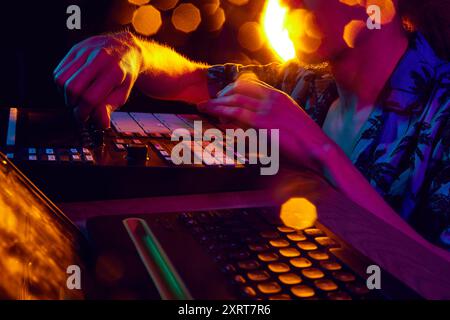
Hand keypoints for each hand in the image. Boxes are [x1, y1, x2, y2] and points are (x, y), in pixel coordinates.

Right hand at [53, 31, 141, 127]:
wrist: (125, 48)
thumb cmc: (124, 74)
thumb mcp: (123, 93)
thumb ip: (109, 107)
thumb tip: (101, 124)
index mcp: (115, 72)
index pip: (90, 98)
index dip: (83, 112)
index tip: (84, 118)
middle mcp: (99, 58)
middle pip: (73, 89)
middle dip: (73, 105)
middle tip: (79, 110)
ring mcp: (85, 51)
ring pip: (61, 80)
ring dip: (65, 96)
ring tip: (76, 100)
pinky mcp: (75, 49)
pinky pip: (59, 72)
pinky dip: (61, 85)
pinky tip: (72, 89)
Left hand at [197, 77, 334, 171]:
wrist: (320, 148)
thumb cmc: (306, 141)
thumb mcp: (288, 123)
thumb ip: (272, 119)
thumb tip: (254, 122)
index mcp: (279, 96)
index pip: (250, 84)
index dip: (232, 89)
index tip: (222, 96)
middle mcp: (272, 98)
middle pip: (238, 89)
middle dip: (221, 95)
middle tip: (209, 103)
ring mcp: (268, 109)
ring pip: (234, 100)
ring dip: (217, 103)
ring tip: (204, 107)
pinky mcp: (264, 122)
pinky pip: (237, 113)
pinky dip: (223, 113)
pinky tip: (214, 116)